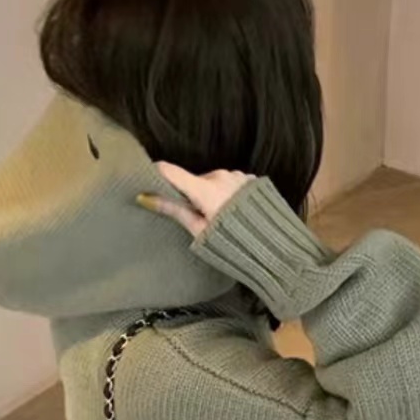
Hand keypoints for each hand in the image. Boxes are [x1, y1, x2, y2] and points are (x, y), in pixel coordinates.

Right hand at [138, 163, 252, 237]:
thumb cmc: (233, 244)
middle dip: (192, 195)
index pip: (171, 171)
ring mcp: (239, 177)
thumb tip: (145, 198)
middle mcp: (222, 176)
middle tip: (197, 216)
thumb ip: (174, 210)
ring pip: (214, 182)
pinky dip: (228, 194)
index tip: (149, 181)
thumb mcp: (199, 230)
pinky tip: (235, 212)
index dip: (157, 174)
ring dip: (212, 194)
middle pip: (195, 180)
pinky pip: (232, 183)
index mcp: (206, 189)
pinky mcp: (252, 181)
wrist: (274, 248)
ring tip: (220, 218)